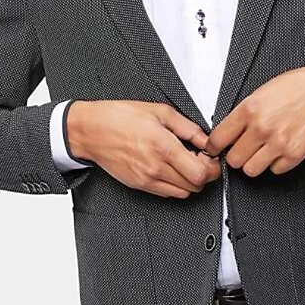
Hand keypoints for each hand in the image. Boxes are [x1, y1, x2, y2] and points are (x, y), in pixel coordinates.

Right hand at [67, 100, 220, 198]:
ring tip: (184, 163)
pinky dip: (175, 184)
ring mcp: (146, 179)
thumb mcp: (159, 111)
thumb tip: (206, 139)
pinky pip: (167, 193)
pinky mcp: (139, 185)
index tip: (211, 158)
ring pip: (183, 193)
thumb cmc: (120, 116)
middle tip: (200, 159)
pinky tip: (171, 168)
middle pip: (196, 186)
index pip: (201, 172)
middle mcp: (156, 167)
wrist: (91, 130)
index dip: (213, 168)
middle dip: (205, 174)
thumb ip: (188, 127)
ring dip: (190, 181)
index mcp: (163, 146)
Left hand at [203, 60, 304, 177]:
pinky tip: (280, 149)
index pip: (218, 138)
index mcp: (249, 109)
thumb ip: (243, 113)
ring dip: (254, 162)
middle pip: (233, 159)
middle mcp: (262, 127)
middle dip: (236, 155)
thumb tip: (226, 132)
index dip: (215, 146)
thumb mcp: (262, 91)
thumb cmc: (299, 87)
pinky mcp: (295, 154)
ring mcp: (278, 143)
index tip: (217, 148)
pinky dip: (276, 163)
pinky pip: (275, 171)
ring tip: (262, 151)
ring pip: (250, 170)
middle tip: (243, 148)